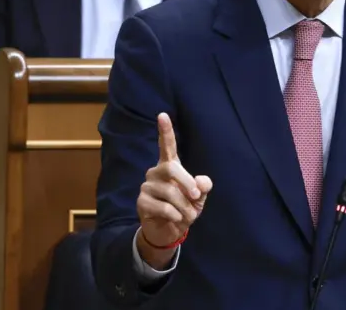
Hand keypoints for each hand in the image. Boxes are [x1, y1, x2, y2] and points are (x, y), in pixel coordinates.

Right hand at [135, 113, 212, 265]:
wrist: (169, 231)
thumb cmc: (185, 208)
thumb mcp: (199, 198)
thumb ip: (203, 187)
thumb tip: (202, 182)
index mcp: (170, 166)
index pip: (167, 146)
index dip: (165, 131)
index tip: (162, 114)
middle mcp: (156, 172)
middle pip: (171, 169)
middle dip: (188, 183)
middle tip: (197, 197)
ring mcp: (146, 187)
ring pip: (169, 192)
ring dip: (185, 207)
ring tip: (188, 215)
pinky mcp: (141, 202)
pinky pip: (164, 208)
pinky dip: (176, 216)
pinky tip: (176, 219)